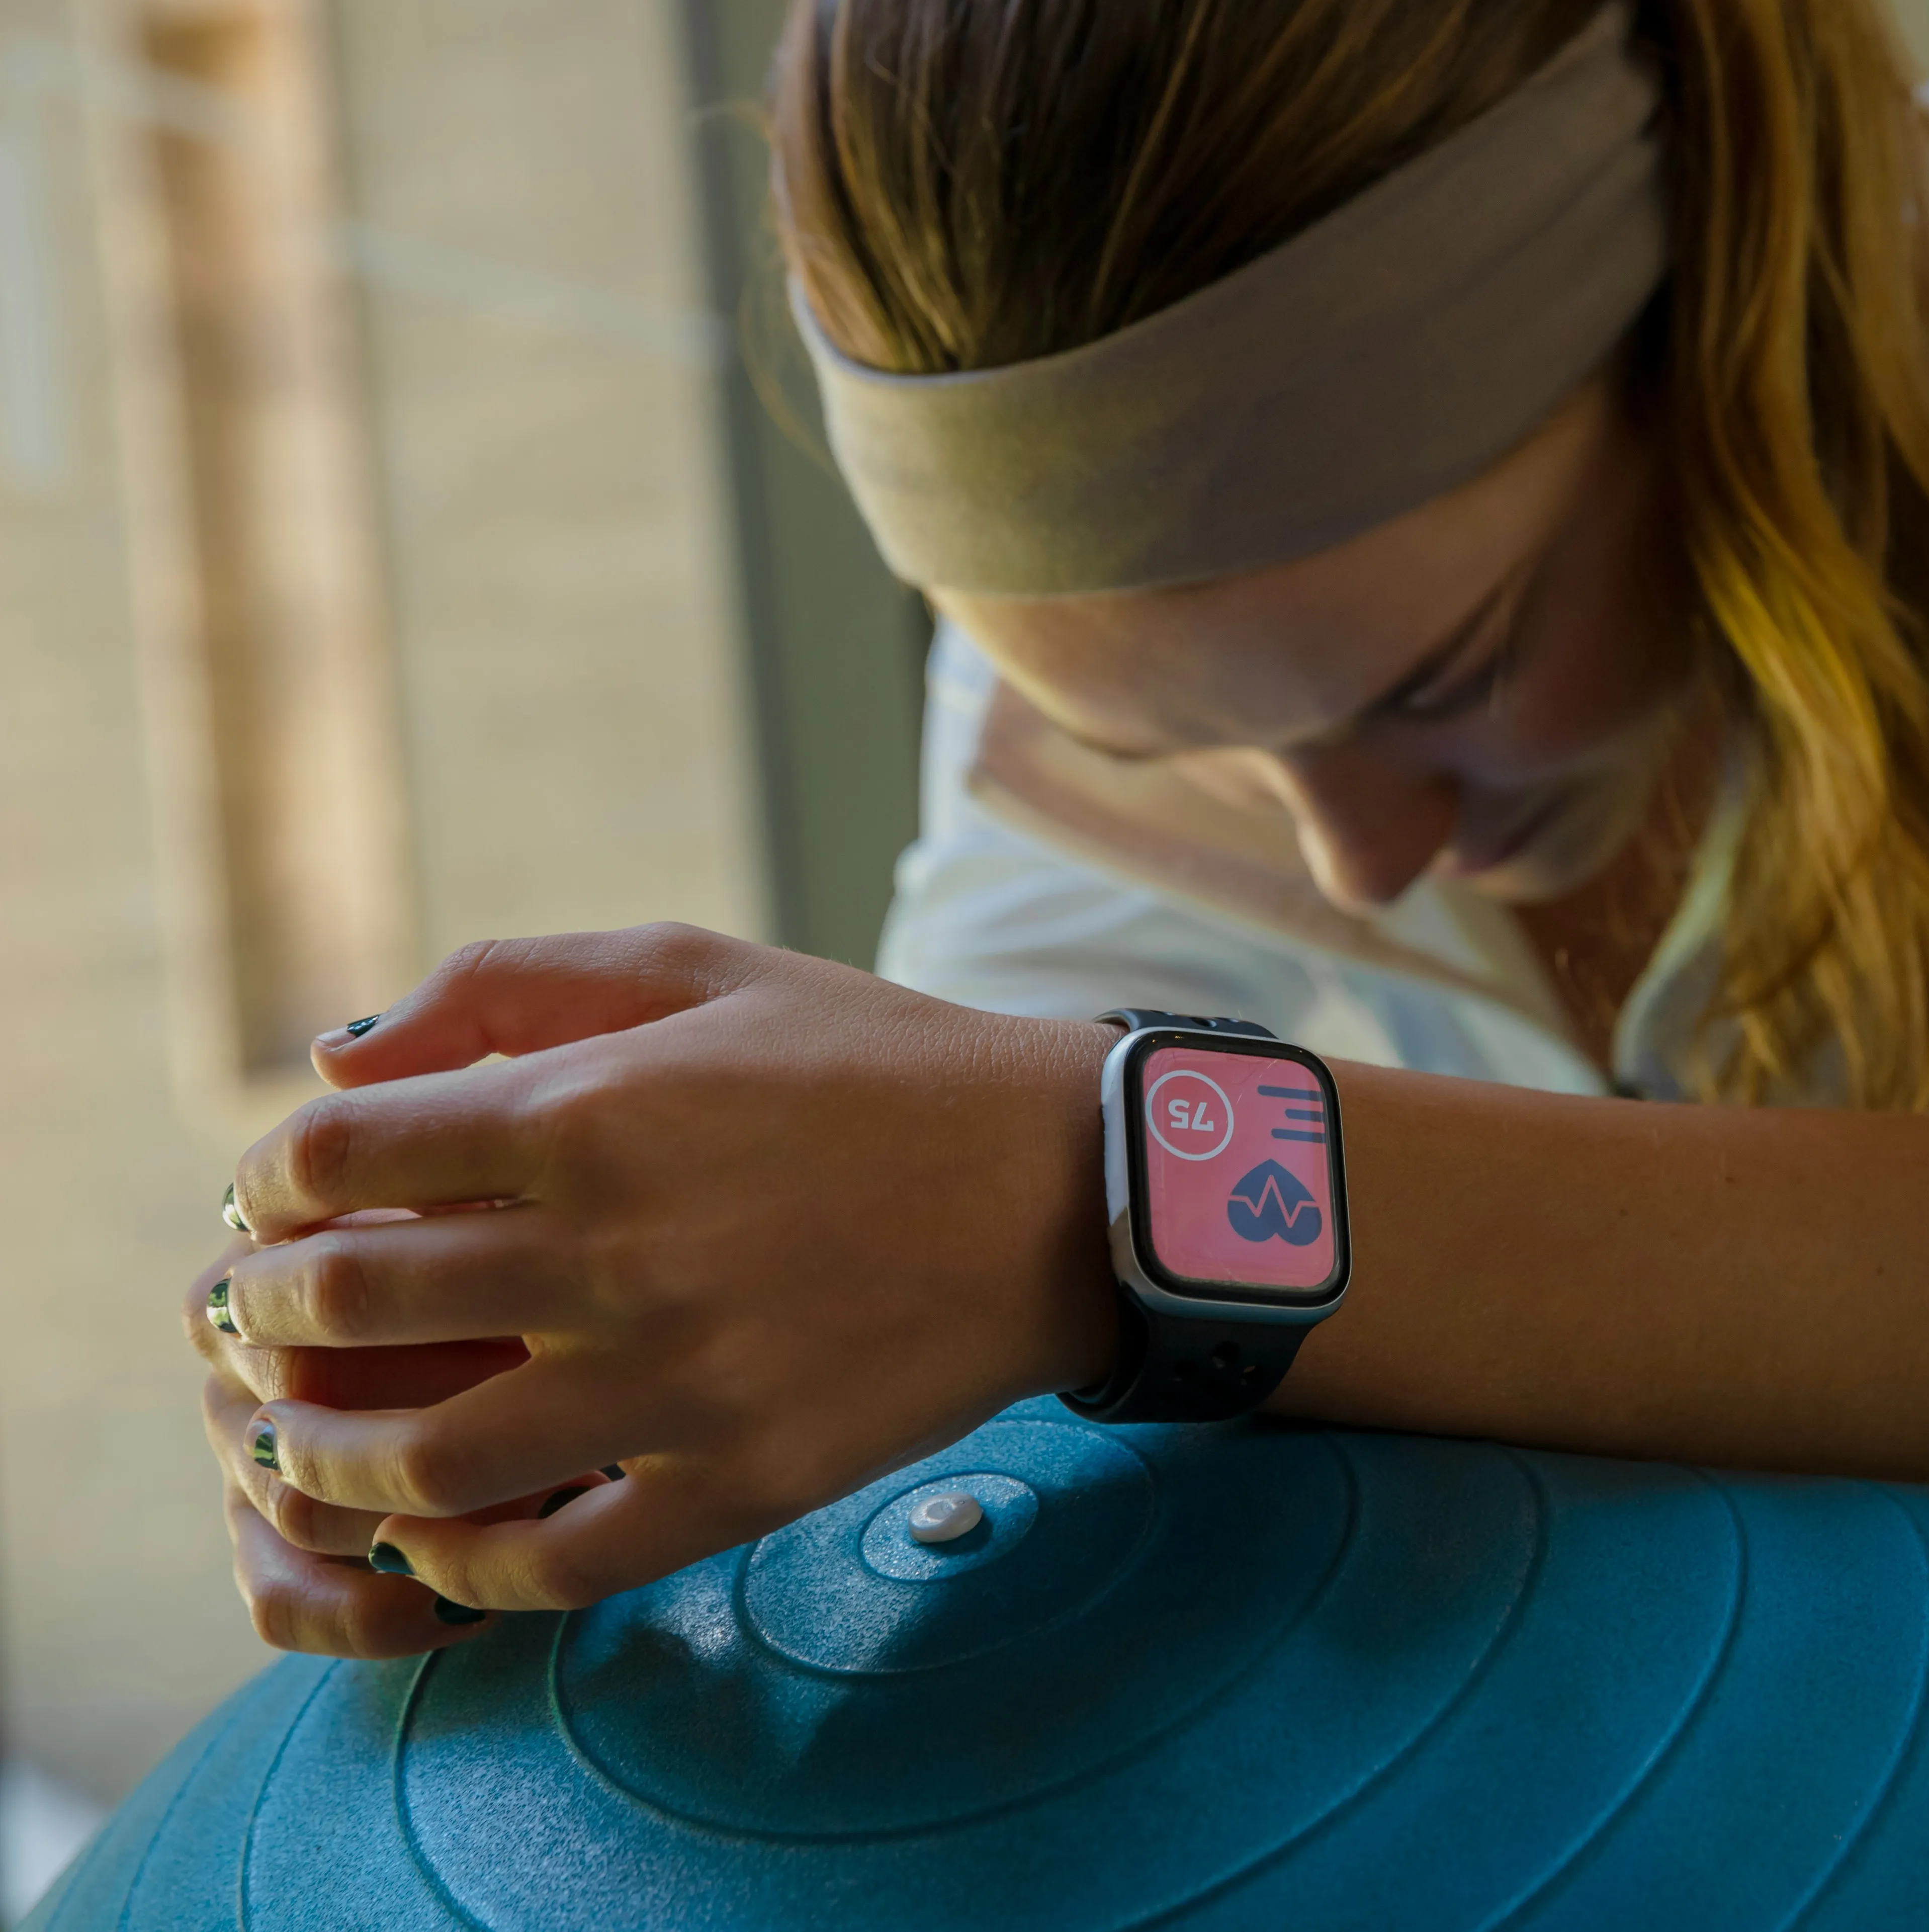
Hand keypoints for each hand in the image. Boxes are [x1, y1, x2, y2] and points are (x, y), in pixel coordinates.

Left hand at [199, 924, 1119, 1651]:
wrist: (1062, 1186)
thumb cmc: (878, 1063)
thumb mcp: (702, 966)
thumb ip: (510, 983)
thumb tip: (341, 1061)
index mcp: (594, 1109)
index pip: (334, 1158)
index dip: (270, 1180)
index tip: (278, 1200)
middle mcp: (613, 1250)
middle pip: (347, 1305)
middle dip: (269, 1311)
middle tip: (266, 1320)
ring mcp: (674, 1381)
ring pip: (417, 1460)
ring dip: (328, 1454)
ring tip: (308, 1440)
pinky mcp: (736, 1480)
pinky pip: (548, 1563)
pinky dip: (461, 1563)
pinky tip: (435, 1535)